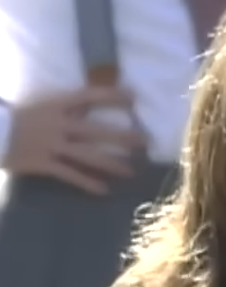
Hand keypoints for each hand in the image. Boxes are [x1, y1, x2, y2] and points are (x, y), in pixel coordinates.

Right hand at [4, 87, 146, 194]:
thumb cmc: (21, 114)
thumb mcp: (45, 103)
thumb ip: (68, 105)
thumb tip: (94, 104)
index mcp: (57, 104)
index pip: (90, 97)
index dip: (112, 96)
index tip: (134, 98)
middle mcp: (58, 125)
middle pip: (95, 131)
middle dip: (121, 136)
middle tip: (145, 140)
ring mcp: (52, 146)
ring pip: (87, 156)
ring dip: (111, 163)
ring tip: (132, 170)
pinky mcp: (44, 165)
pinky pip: (70, 175)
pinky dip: (87, 182)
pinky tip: (104, 190)